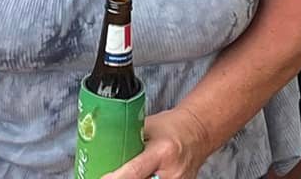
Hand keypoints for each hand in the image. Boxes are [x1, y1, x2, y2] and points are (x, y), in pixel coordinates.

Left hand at [100, 103, 215, 178]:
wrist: (197, 133)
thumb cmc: (172, 127)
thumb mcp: (148, 127)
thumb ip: (128, 140)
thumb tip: (103, 148)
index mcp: (162, 151)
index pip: (134, 171)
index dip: (116, 178)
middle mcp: (171, 172)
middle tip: (113, 174)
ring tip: (124, 173)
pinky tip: (142, 175)